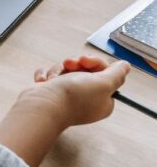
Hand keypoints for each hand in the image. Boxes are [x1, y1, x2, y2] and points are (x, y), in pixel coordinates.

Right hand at [0, 55, 129, 166]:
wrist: (43, 105)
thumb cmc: (73, 97)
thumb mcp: (103, 84)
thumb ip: (117, 74)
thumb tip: (125, 66)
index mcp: (102, 100)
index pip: (104, 74)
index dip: (94, 63)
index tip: (85, 61)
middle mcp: (86, 99)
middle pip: (84, 70)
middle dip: (74, 64)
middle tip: (69, 64)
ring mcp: (67, 96)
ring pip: (65, 71)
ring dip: (58, 70)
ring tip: (54, 79)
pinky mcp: (51, 93)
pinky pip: (50, 76)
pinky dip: (46, 76)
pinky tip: (44, 82)